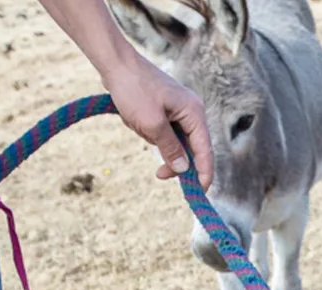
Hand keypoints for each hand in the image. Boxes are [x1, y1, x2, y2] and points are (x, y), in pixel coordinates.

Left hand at [101, 54, 214, 187]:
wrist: (115, 63)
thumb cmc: (134, 89)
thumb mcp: (151, 124)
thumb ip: (170, 149)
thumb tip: (185, 169)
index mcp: (194, 113)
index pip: (206, 150)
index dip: (204, 174)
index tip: (199, 193)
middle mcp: (191, 111)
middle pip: (191, 148)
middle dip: (172, 157)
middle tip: (158, 174)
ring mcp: (179, 109)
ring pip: (173, 140)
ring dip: (154, 140)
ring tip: (136, 123)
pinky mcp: (165, 108)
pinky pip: (162, 130)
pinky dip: (148, 131)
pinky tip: (134, 119)